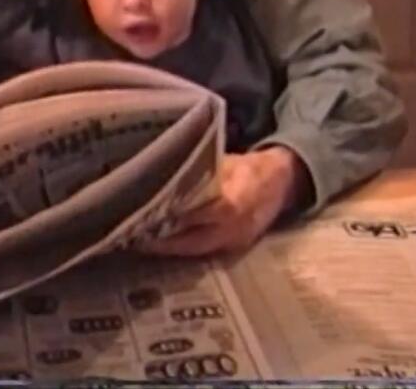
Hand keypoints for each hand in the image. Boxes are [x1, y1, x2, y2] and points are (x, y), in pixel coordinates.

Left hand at [139, 146, 306, 255]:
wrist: (282, 182)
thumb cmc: (248, 168)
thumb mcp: (224, 162)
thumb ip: (198, 174)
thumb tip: (165, 176)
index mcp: (232, 202)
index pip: (194, 215)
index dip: (167, 218)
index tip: (142, 218)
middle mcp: (234, 228)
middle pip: (189, 241)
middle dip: (160, 241)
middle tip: (133, 236)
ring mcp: (235, 243)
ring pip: (195, 251)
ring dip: (168, 248)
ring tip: (142, 241)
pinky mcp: (235, 249)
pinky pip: (205, 253)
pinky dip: (183, 249)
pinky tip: (164, 243)